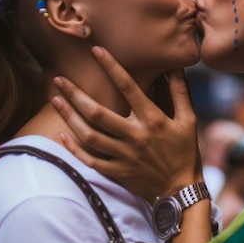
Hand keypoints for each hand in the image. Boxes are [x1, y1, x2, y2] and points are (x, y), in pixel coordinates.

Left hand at [52, 46, 203, 201]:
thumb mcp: (188, 119)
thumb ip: (180, 92)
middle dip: (76, 94)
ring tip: (55, 100)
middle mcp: (135, 136)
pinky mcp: (117, 171)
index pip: (128, 87)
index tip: (96, 50)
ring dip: (69, 117)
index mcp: (152, 119)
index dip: (111, 67)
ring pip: (89, 136)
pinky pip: (90, 160)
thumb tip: (175, 66)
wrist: (181, 191)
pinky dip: (74, 148)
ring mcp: (124, 156)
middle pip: (98, 112)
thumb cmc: (185, 151)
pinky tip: (62, 135)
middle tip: (59, 79)